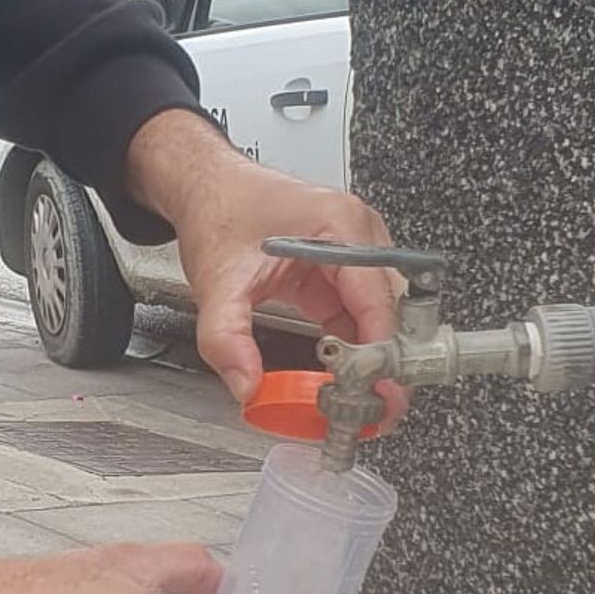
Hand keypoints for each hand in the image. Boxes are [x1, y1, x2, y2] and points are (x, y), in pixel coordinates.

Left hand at [128, 109, 409, 430]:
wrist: (204, 185)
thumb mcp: (217, 281)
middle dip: (385, 363)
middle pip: (390, 309)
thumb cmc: (219, 210)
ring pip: (379, 314)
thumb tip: (247, 385)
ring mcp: (352, 249)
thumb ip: (226, 338)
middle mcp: (356, 234)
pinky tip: (345, 376)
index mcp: (339, 226)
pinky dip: (354, 345)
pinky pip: (358, 312)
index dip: (383, 355)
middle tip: (374, 408)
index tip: (380, 395)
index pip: (377, 302)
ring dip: (372, 357)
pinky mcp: (339, 266)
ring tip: (361, 401)